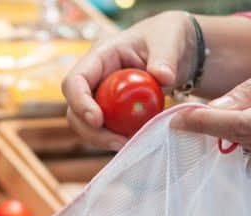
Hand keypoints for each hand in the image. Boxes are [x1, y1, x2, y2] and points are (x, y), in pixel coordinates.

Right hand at [62, 11, 194, 149]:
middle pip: (75, 110)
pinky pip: (106, 130)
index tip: (98, 120)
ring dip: (104, 140)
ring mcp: (101, 97)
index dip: (80, 102)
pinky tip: (136, 139)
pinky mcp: (112, 112)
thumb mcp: (169, 41)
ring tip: (130, 143)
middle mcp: (95, 78)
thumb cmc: (166, 38)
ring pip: (87, 125)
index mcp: (100, 56)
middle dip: (91, 131)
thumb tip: (164, 77)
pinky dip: (117, 139)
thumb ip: (165, 58)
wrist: (175, 51)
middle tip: (118, 142)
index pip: (75, 81)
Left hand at [172, 44, 250, 168]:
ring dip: (228, 137)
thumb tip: (213, 110)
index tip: (178, 120)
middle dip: (213, 127)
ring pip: (245, 153)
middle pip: (241, 142)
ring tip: (221, 117)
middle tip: (188, 115)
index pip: (243, 127)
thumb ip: (250, 92)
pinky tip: (235, 133)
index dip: (207, 124)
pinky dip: (242, 146)